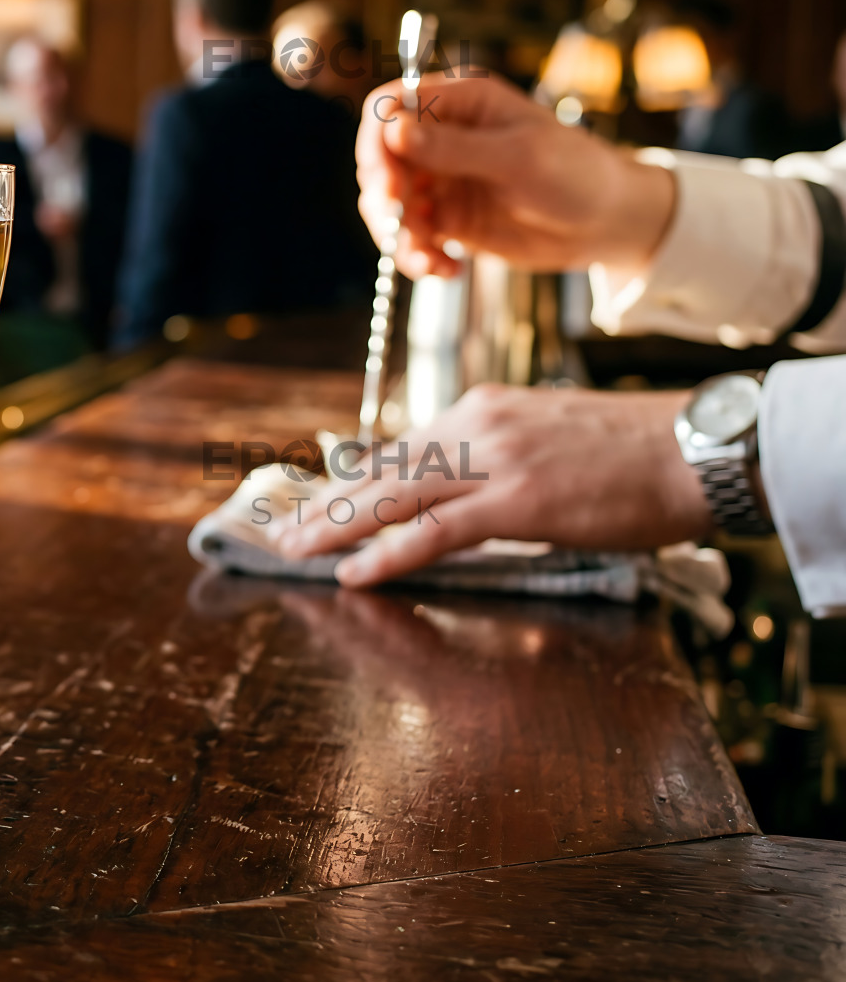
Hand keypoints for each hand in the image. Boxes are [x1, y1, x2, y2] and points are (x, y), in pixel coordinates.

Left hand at [277, 384, 709, 585]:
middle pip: (383, 470)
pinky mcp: (517, 500)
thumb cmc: (634, 453)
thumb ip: (494, 457)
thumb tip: (457, 491)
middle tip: (285, 531)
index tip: (317, 501)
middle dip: (328, 504)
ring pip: (394, 496)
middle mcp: (477, 424)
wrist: (696, 448)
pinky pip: (435, 531)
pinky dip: (388, 553)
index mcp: (482, 408)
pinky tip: (354, 573)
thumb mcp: (546, 438)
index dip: (353, 479)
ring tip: (296, 552)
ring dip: (338, 527)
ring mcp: (494, 460)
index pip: (399, 447)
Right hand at [355, 73, 677, 280]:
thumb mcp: (518, 157)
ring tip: (429, 260)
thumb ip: (454, 147)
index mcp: (461, 104)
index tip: (386, 180)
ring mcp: (442, 179)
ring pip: (388, 202)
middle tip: (398, 224)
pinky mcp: (447, 218)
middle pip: (380, 157)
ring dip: (397, 234)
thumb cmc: (577, 173)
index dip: (378, 140)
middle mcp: (443, 137)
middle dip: (383, 194)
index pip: (392, 107)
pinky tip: (445, 269)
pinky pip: (411, 236)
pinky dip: (418, 256)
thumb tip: (394, 131)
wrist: (610, 223)